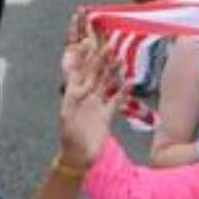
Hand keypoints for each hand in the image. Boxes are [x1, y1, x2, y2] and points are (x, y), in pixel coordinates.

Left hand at [59, 11, 124, 169]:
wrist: (78, 157)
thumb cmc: (70, 138)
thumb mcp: (67, 117)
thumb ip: (72, 100)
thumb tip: (77, 85)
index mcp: (74, 94)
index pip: (79, 70)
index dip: (82, 56)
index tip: (88, 41)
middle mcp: (86, 96)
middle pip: (95, 74)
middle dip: (101, 59)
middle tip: (109, 44)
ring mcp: (97, 104)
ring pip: (107, 83)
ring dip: (113, 71)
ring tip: (121, 58)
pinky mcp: (107, 115)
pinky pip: (117, 100)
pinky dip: (124, 91)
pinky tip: (131, 81)